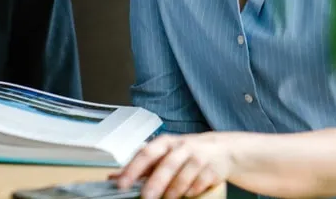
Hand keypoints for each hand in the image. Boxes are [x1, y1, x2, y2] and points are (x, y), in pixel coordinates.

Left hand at [114, 133, 232, 198]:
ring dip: (173, 191)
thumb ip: (141, 166)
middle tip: (145, 198)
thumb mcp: (163, 154)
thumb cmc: (185, 153)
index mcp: (164, 142)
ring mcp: (197, 158)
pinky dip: (190, 191)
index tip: (121, 184)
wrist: (221, 149)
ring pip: (182, 177)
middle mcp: (181, 147)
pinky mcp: (211, 170)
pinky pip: (198, 184)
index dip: (132, 169)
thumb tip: (114, 177)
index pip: (145, 154)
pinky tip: (186, 194)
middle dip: (155, 183)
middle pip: (166, 166)